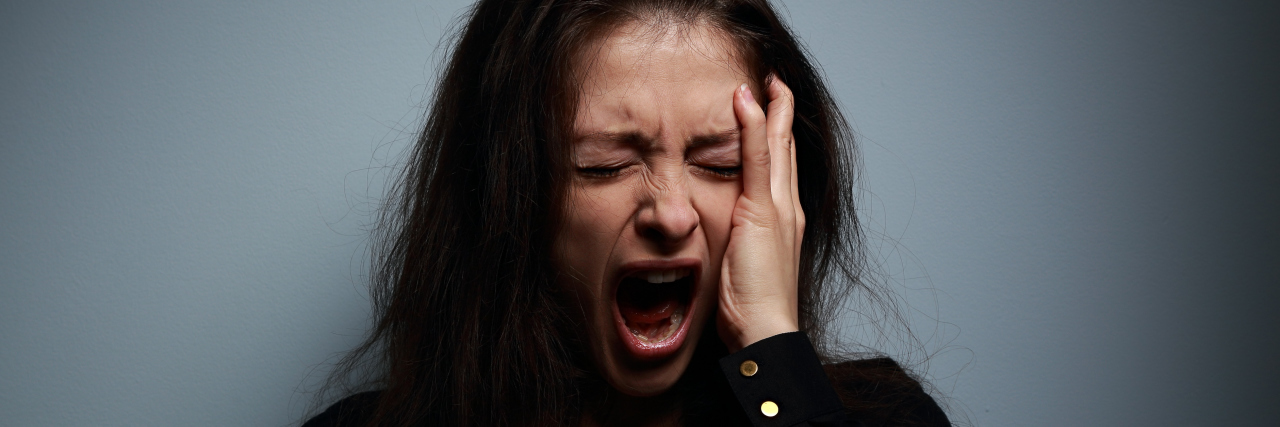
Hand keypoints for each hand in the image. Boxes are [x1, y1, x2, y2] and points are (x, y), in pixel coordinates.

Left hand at [717, 77, 804, 352]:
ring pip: (777, 147)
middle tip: (773, 84)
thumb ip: (739, 245)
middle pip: (786, 150)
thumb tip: (727, 240)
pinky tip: (747, 101)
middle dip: (780, 114)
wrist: (766, 329)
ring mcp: (779, 208)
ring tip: (763, 82)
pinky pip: (760, 159)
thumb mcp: (744, 266)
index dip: (777, 137)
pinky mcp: (762, 211)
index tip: (769, 112)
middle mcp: (788, 210)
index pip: (781, 169)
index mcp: (785, 222)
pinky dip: (755, 126)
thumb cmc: (753, 309)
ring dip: (771, 110)